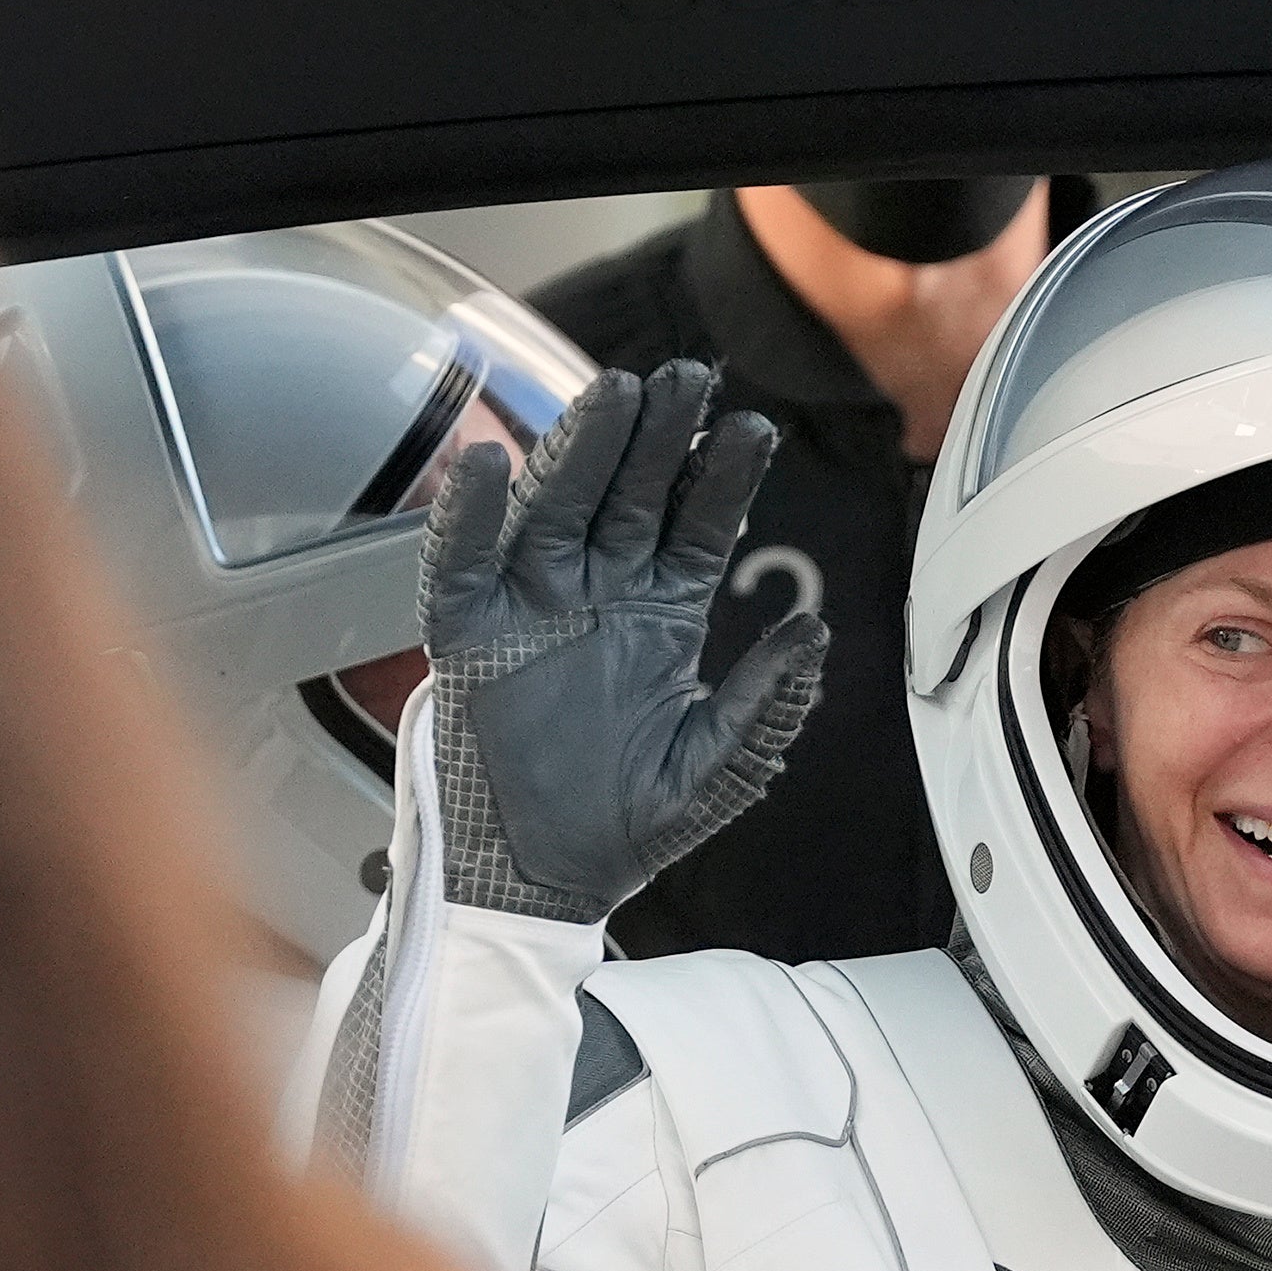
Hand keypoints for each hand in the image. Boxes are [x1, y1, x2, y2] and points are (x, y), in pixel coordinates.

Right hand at [417, 361, 828, 923]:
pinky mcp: (467, 642)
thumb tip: (813, 636)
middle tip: (687, 380)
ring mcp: (530, 612)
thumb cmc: (618, 836)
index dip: (722, 480)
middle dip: (658, 439)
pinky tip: (482, 465)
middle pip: (629, 496)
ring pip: (553, 508)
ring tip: (612, 395)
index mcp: (661, 620)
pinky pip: (459, 567)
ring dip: (578, 450)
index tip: (751, 431)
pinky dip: (464, 518)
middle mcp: (597, 599)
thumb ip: (762, 708)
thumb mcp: (710, 774)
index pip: (698, 529)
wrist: (538, 889)